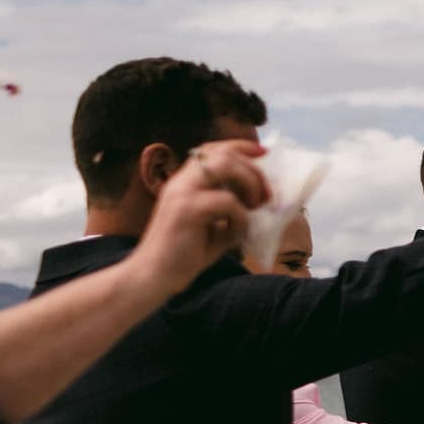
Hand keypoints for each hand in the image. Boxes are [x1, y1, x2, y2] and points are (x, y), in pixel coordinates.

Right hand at [126, 139, 268, 290]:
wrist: (156, 276)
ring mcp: (181, 193)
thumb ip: (235, 211)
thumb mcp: (217, 228)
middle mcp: (181, 182)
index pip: (212, 150)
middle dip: (252, 170)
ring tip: (257, 206)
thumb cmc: (186, 255)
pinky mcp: (187, 210)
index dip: (240, 147)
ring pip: (223, 166)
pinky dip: (241, 215)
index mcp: (185, 182)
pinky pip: (227, 201)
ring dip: (249, 183)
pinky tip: (238, 232)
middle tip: (267, 195)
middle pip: (223, 154)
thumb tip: (266, 204)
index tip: (264, 153)